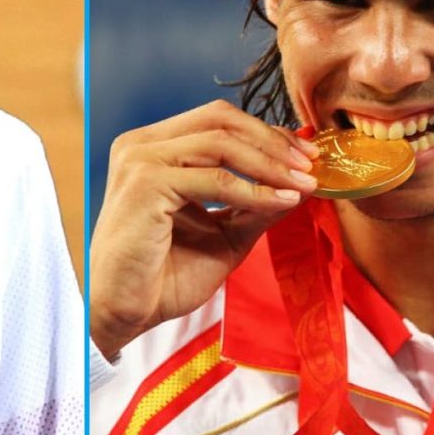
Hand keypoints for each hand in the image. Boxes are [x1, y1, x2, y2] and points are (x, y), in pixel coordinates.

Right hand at [88, 100, 317, 358]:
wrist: (123, 314)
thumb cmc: (162, 278)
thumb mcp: (224, 236)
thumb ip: (255, 205)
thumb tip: (299, 184)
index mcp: (155, 149)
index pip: (217, 122)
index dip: (265, 133)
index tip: (305, 156)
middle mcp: (142, 145)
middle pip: (220, 120)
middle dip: (272, 140)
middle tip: (310, 165)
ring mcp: (140, 160)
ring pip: (220, 142)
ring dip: (268, 163)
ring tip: (301, 185)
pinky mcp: (145, 183)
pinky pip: (214, 180)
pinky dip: (253, 190)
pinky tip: (279, 202)